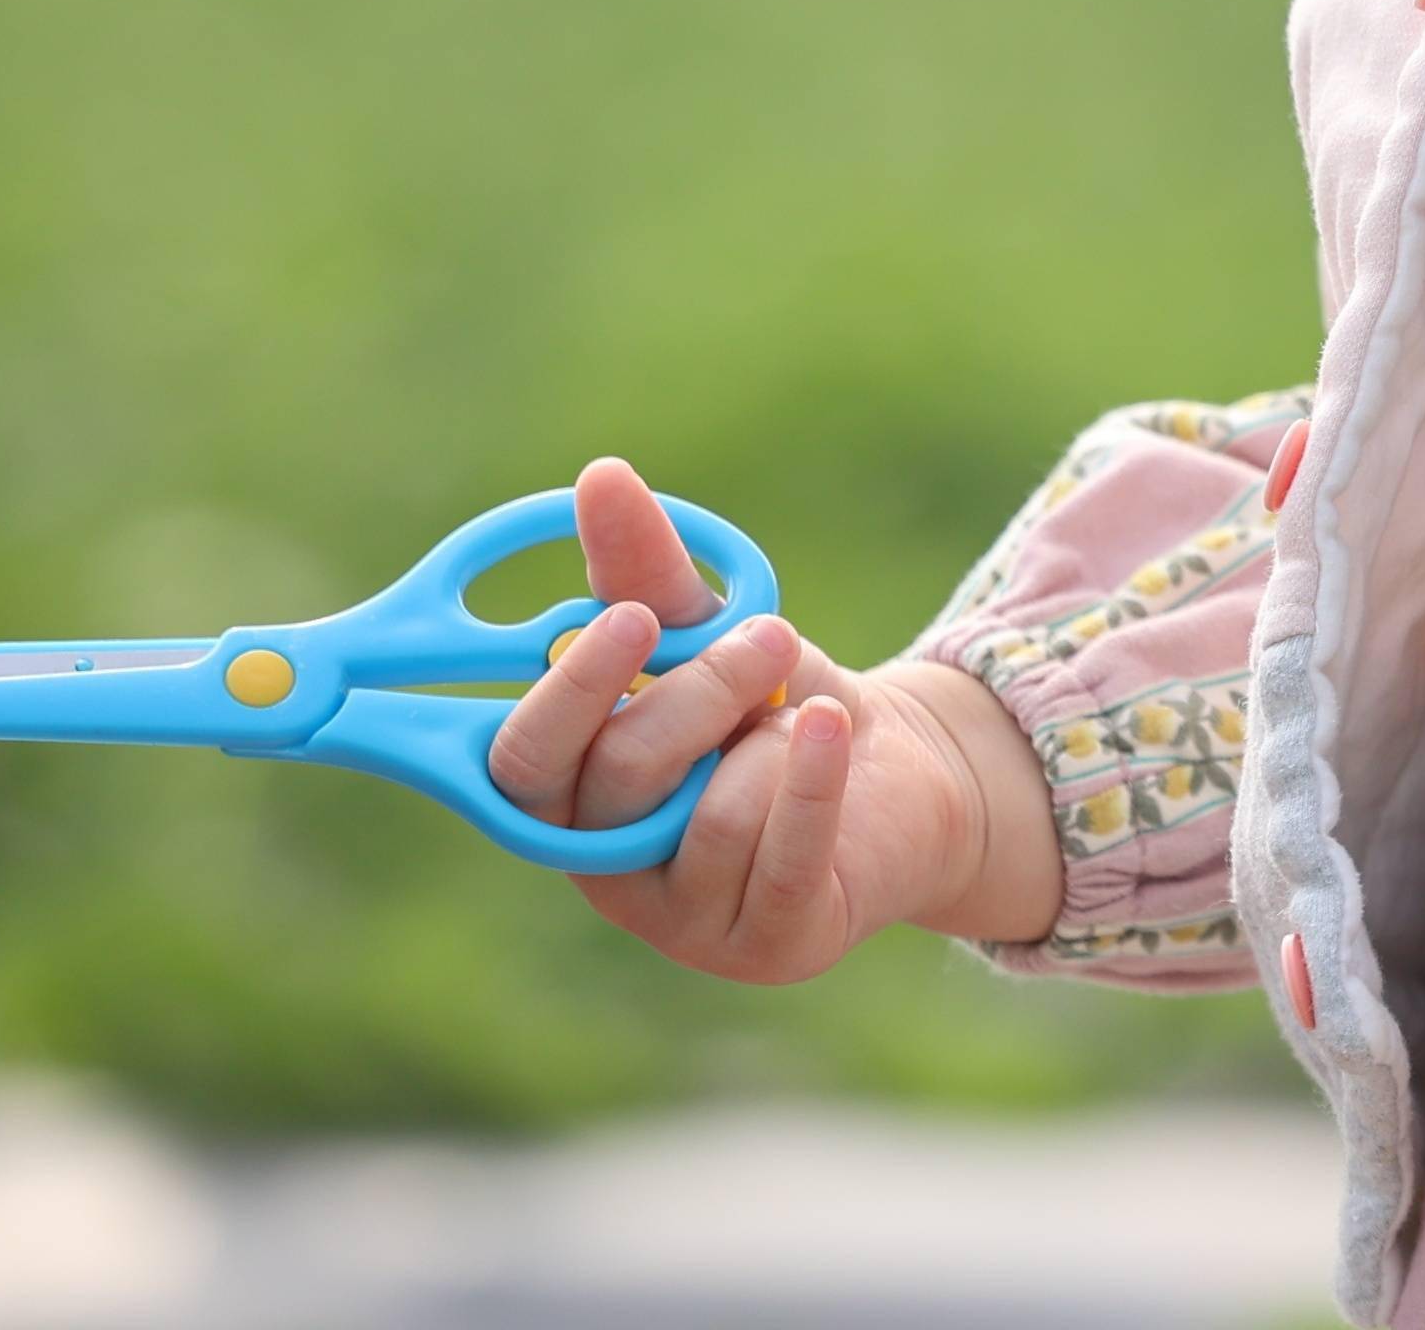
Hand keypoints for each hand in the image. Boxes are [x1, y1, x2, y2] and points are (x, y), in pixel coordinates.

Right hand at [483, 456, 1051, 979]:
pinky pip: (784, 859)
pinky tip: (838, 725)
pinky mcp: (770, 946)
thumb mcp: (711, 635)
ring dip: (774, 742)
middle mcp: (607, 870)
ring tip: (804, 717)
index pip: (523, 761)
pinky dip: (815, 781)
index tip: (626, 618)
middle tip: (770, 633)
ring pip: (709, 818)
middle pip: (621, 778)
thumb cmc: (778, 705)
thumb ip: (649, 572)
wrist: (901, 774)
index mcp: (570, 794)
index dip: (566, 694)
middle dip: (700, 691)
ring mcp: (686, 923)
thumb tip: (601, 478)